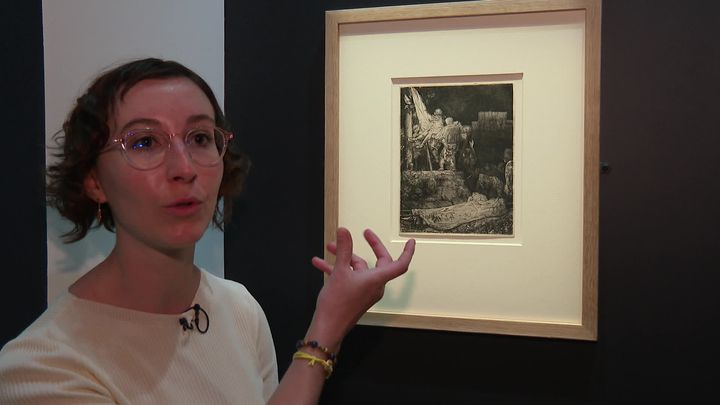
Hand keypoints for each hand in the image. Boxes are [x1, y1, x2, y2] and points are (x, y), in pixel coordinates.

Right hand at [306, 227, 414, 350]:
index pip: (400, 264)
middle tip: (365, 233)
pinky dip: (338, 269)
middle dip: (372, 246)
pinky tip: (320, 263)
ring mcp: (365, 291)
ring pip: (359, 268)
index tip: (410, 241)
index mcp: (377, 280)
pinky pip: (350, 277)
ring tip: (330, 247)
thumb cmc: (337, 303)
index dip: (407, 252)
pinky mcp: (355, 296)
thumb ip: (343, 249)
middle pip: (380, 262)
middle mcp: (375, 285)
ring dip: (345, 257)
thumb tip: (344, 230)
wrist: (327, 329)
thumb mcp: (339, 272)